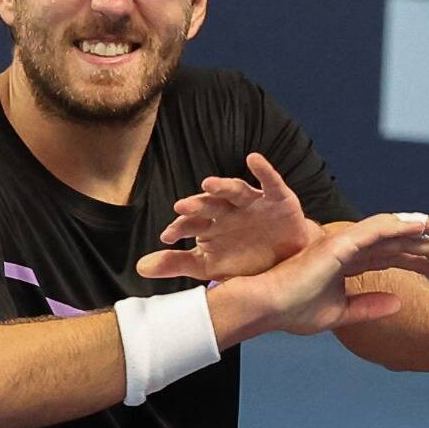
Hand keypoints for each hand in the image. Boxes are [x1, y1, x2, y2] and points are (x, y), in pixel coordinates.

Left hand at [136, 152, 320, 280]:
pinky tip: (254, 159)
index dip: (179, 228)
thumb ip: (178, 264)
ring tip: (209, 183)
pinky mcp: (278, 198)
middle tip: (181, 207)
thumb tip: (140, 267)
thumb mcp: (210, 267)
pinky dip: (264, 170)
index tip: (167, 236)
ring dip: (223, 186)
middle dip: (196, 205)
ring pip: (235, 190)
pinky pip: (270, 182)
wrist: (288, 263)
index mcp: (211, 225)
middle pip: (210, 204)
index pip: (191, 223)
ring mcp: (253, 203)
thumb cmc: (246, 261)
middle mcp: (229, 210)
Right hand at [239, 210, 428, 335]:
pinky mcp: (339, 243)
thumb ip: (368, 307)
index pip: (387, 258)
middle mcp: (345, 249)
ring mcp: (342, 244)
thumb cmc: (293, 311)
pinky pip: (375, 229)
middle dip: (421, 243)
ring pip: (387, 232)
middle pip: (392, 243)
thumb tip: (398, 301)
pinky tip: (418, 226)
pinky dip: (398, 225)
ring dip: (415, 230)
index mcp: (345, 264)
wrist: (268, 308)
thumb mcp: (340, 313)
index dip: (414, 260)